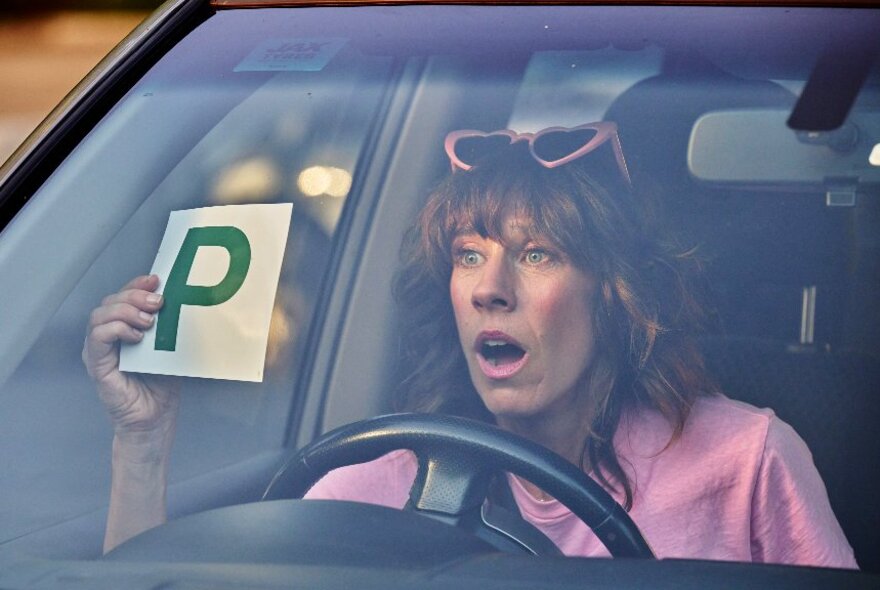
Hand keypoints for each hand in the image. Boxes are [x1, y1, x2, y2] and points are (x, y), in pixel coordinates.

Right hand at [83, 274, 179, 434]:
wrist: (156, 418)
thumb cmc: (162, 384)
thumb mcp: (169, 346)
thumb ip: (169, 324)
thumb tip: (180, 299)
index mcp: (123, 328)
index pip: (122, 296)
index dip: (137, 284)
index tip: (156, 280)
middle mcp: (106, 336)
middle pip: (110, 301)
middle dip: (135, 295)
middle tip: (158, 302)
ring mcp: (98, 351)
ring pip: (100, 315)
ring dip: (126, 311)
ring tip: (149, 321)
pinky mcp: (96, 365)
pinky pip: (98, 337)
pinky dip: (117, 329)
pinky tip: (137, 336)